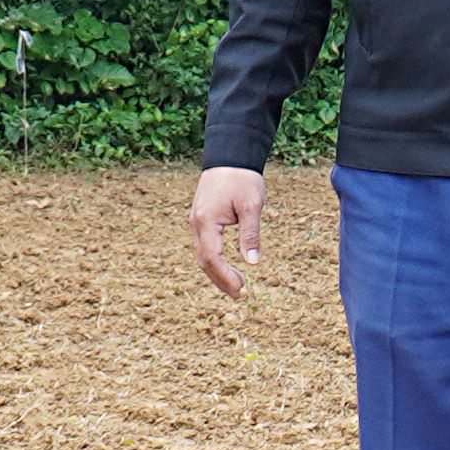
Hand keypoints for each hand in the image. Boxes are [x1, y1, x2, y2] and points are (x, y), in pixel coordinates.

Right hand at [189, 166, 265, 296]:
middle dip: (220, 279)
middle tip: (239, 294)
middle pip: (204, 260)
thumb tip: (253, 262)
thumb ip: (250, 235)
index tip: (240, 289)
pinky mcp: (201, 218)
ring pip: (202, 254)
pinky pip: (203, 246)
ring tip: (236, 285)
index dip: (224, 277)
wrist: (230, 155)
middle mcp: (196, 223)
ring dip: (217, 272)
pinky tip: (227, 267)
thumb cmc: (242, 178)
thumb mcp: (251, 206)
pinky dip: (214, 260)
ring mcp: (196, 221)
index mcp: (206, 221)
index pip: (212, 257)